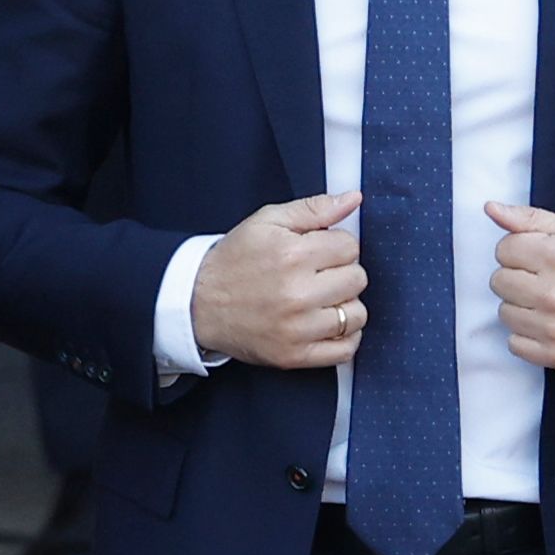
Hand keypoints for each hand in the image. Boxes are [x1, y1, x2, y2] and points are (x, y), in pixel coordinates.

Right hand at [191, 191, 369, 367]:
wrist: (197, 303)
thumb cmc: (234, 261)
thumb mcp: (267, 221)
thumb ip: (314, 208)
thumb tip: (353, 199)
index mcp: (292, 255)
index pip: (350, 247)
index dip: (337, 246)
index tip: (320, 252)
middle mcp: (297, 293)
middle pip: (357, 279)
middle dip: (342, 272)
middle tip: (318, 275)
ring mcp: (297, 328)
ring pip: (356, 315)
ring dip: (344, 305)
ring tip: (321, 300)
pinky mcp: (294, 355)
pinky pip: (345, 350)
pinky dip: (344, 337)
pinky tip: (327, 324)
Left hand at [483, 203, 554, 372]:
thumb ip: (528, 218)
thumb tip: (491, 208)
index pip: (503, 250)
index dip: (519, 251)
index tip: (538, 258)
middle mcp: (554, 293)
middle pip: (499, 282)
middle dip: (517, 278)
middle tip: (544, 281)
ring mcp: (554, 327)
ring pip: (504, 313)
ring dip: (521, 307)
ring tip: (548, 303)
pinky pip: (514, 344)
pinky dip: (527, 335)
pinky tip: (548, 325)